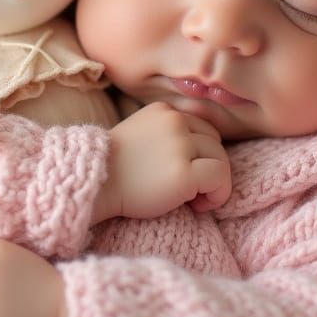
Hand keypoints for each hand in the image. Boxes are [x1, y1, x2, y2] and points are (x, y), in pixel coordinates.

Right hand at [94, 102, 231, 222]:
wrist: (95, 187)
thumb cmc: (116, 170)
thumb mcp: (142, 135)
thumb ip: (168, 135)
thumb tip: (203, 154)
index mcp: (164, 111)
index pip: (201, 128)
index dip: (199, 153)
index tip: (184, 173)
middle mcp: (175, 121)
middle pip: (214, 142)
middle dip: (208, 166)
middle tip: (190, 191)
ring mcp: (180, 145)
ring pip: (221, 159)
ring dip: (214, 182)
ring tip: (193, 199)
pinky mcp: (184, 172)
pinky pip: (220, 178)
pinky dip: (218, 194)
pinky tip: (198, 206)